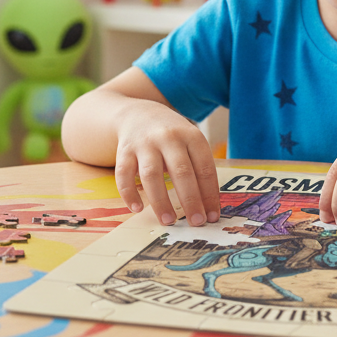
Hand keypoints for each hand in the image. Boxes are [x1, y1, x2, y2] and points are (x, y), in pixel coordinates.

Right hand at [113, 99, 220, 226]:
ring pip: (152, 175)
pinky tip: (137, 208)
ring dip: (160, 201)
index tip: (213, 217)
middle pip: (181, 172)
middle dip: (190, 200)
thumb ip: (198, 168)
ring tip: (168, 220)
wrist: (138, 113)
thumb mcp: (190, 142)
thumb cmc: (171, 136)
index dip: (210, 194)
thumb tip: (208, 207)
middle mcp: (169, 138)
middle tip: (196, 223)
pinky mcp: (124, 150)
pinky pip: (123, 174)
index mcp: (192, 136)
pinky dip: (129, 192)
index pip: (205, 168)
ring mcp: (145, 143)